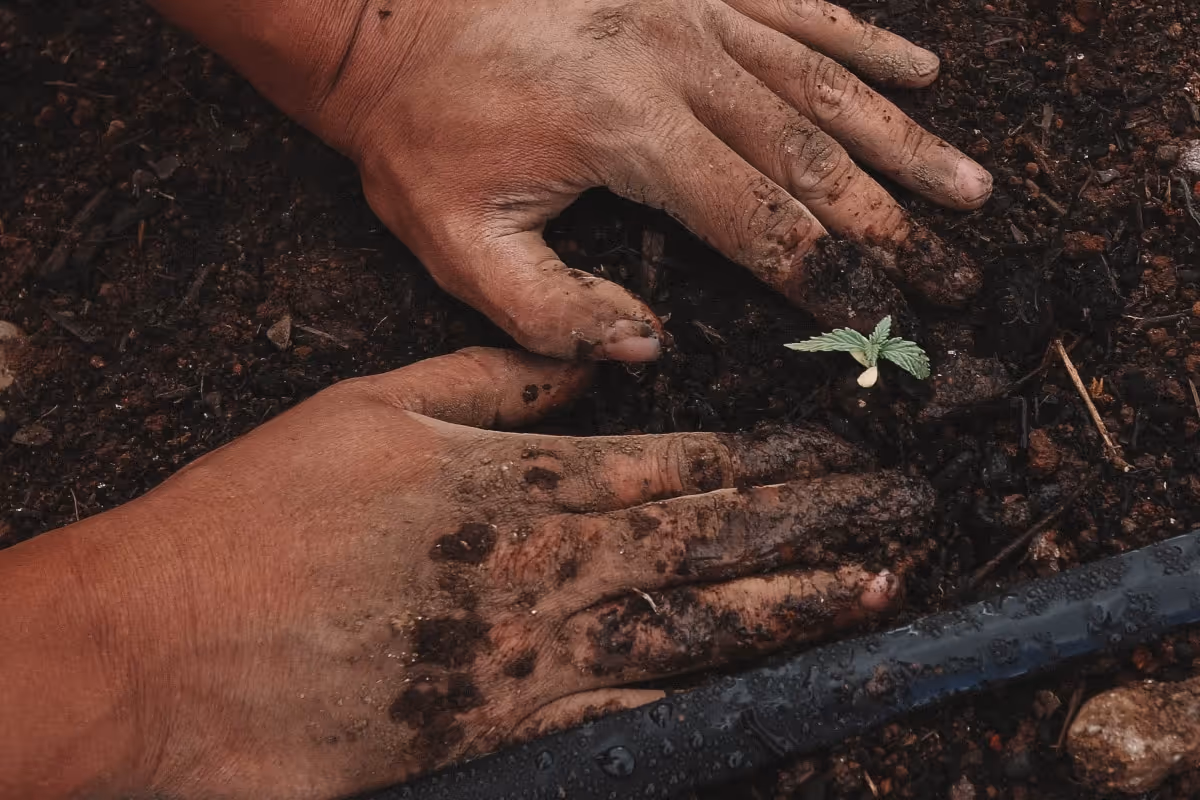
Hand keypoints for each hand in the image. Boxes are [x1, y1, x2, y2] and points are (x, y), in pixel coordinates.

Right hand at [2, 348, 931, 798]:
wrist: (168, 642)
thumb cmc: (263, 511)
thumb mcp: (375, 405)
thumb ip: (496, 381)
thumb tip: (594, 366)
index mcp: (519, 483)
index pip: (680, 466)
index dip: (773, 460)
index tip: (845, 453)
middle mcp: (543, 567)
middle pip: (708, 541)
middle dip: (816, 525)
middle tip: (905, 515)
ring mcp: (528, 654)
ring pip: (690, 626)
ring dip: (788, 606)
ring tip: (874, 591)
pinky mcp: (497, 727)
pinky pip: (621, 714)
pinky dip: (699, 699)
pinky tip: (767, 688)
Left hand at [153, 0, 992, 360]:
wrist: (380, 12)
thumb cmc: (416, 132)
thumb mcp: (454, 243)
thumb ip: (551, 313)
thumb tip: (649, 346)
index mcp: (629, 132)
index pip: (758, 220)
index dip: (830, 277)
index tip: (886, 320)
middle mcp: (680, 62)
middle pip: (815, 156)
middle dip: (894, 225)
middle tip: (961, 273)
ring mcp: (691, 10)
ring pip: (826, 82)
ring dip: (904, 141)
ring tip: (971, 188)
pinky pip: (798, 7)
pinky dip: (863, 40)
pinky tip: (919, 70)